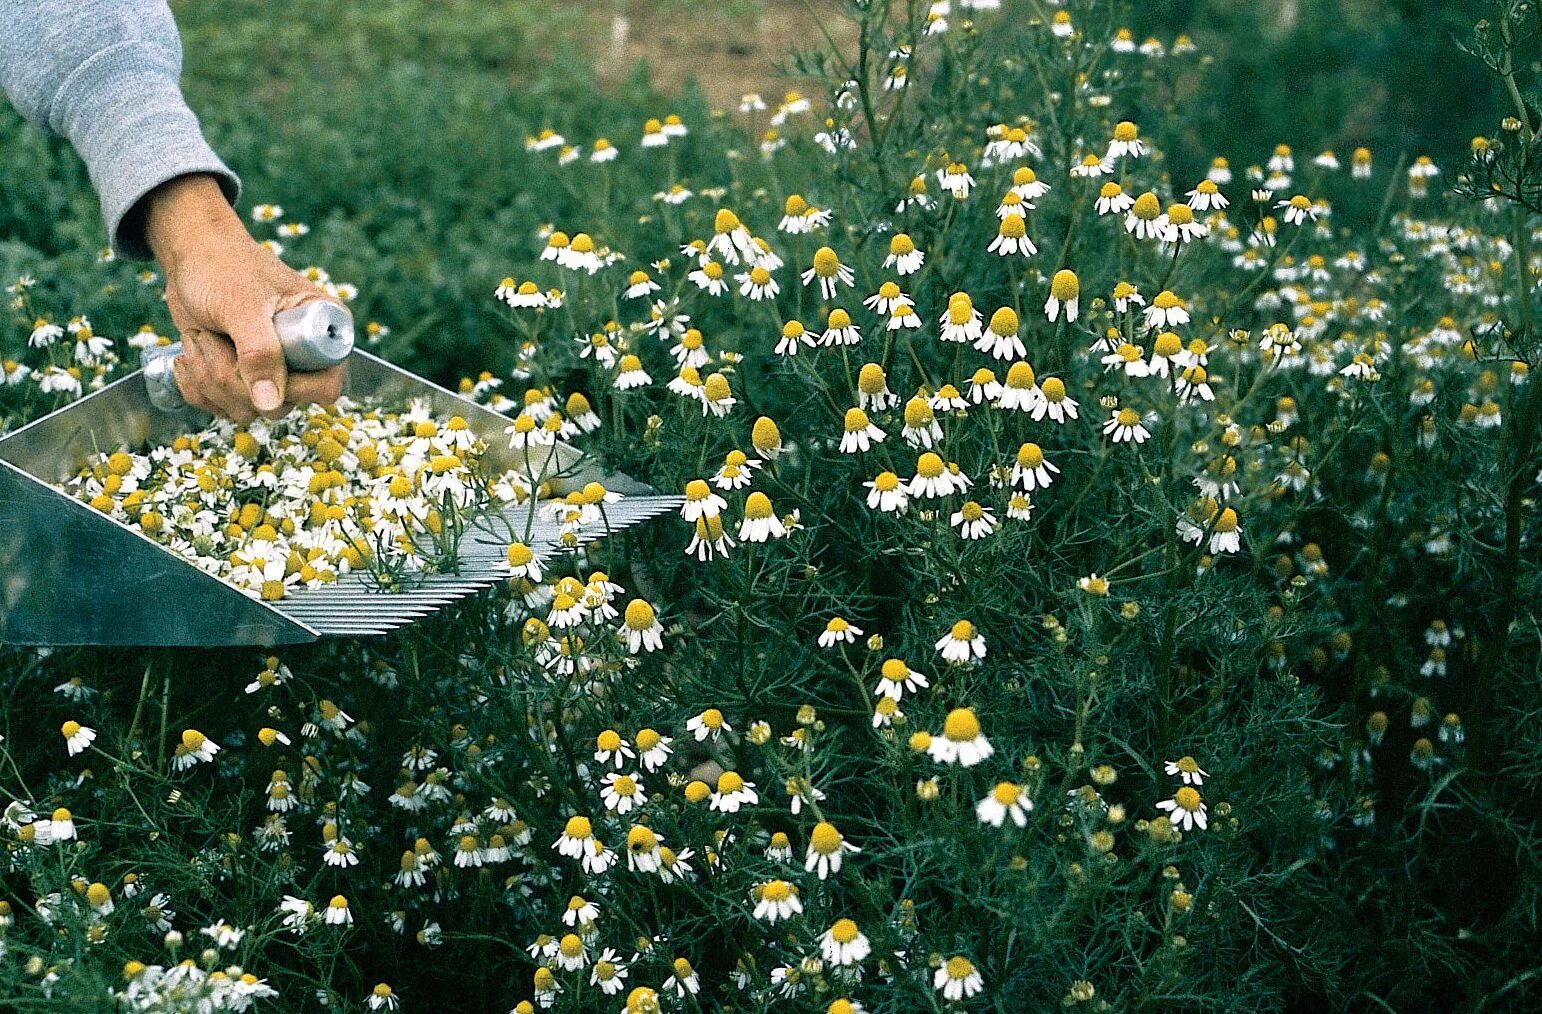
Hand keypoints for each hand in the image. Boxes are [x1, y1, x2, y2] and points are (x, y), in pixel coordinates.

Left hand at [143, 174, 348, 421]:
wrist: (190, 258)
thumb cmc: (223, 267)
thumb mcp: (243, 305)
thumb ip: (261, 353)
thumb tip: (271, 405)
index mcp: (324, 331)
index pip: (325, 386)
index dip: (288, 385)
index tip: (251, 358)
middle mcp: (305, 358)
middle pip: (280, 405)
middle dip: (234, 378)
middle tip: (213, 338)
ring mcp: (272, 373)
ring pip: (246, 409)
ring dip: (210, 377)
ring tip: (202, 337)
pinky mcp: (242, 382)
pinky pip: (220, 407)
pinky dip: (196, 383)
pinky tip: (193, 350)